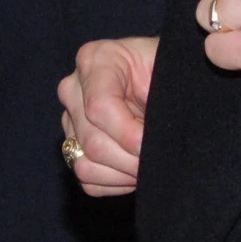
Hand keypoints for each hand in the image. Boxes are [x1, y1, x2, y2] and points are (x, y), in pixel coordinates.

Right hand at [56, 35, 157, 196]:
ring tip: (150, 163)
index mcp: (96, 60)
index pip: (99, 106)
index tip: (154, 145)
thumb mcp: (170, 70)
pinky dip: (116, 181)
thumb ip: (164, 95)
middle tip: (161, 159)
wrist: (162, 79)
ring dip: (124, 173)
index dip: (129, 134)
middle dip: (131, 159)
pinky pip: (88, 179)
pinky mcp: (73, 146)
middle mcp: (74, 89)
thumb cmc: (169, 71)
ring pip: (86, 164)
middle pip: (93, 141)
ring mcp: (70, 120)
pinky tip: (135, 167)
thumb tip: (158, 138)